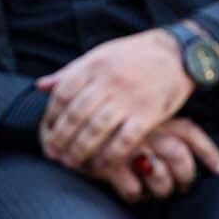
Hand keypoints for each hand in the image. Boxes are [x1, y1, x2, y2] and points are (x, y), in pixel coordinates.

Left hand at [37, 28, 193, 172]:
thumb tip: (40, 87)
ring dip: (80, 150)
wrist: (178, 53)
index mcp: (95, 64)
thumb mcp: (101, 55)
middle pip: (77, 115)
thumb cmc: (135, 56)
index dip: (52, 115)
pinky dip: (110, 155)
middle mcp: (110, 80)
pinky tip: (102, 165)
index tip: (46, 130)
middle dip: (61, 138)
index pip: (64, 93)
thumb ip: (71, 72)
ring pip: (97, 130)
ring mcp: (129, 97)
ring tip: (71, 163)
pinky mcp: (149, 113)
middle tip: (53, 154)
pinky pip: (125, 140)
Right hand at [81, 117, 218, 203]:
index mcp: (155, 117)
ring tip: (155, 192)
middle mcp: (145, 130)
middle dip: (184, 177)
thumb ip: (163, 131)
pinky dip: (134, 195)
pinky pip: (132, 188)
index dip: (208, 152)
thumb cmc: (107, 122)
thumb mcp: (137, 120)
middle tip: (180, 187)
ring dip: (161, 188)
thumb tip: (189, 152)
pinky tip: (131, 193)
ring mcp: (127, 146)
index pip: (191, 132)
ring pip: (160, 176)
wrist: (64, 118)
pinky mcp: (108, 163)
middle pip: (179, 157)